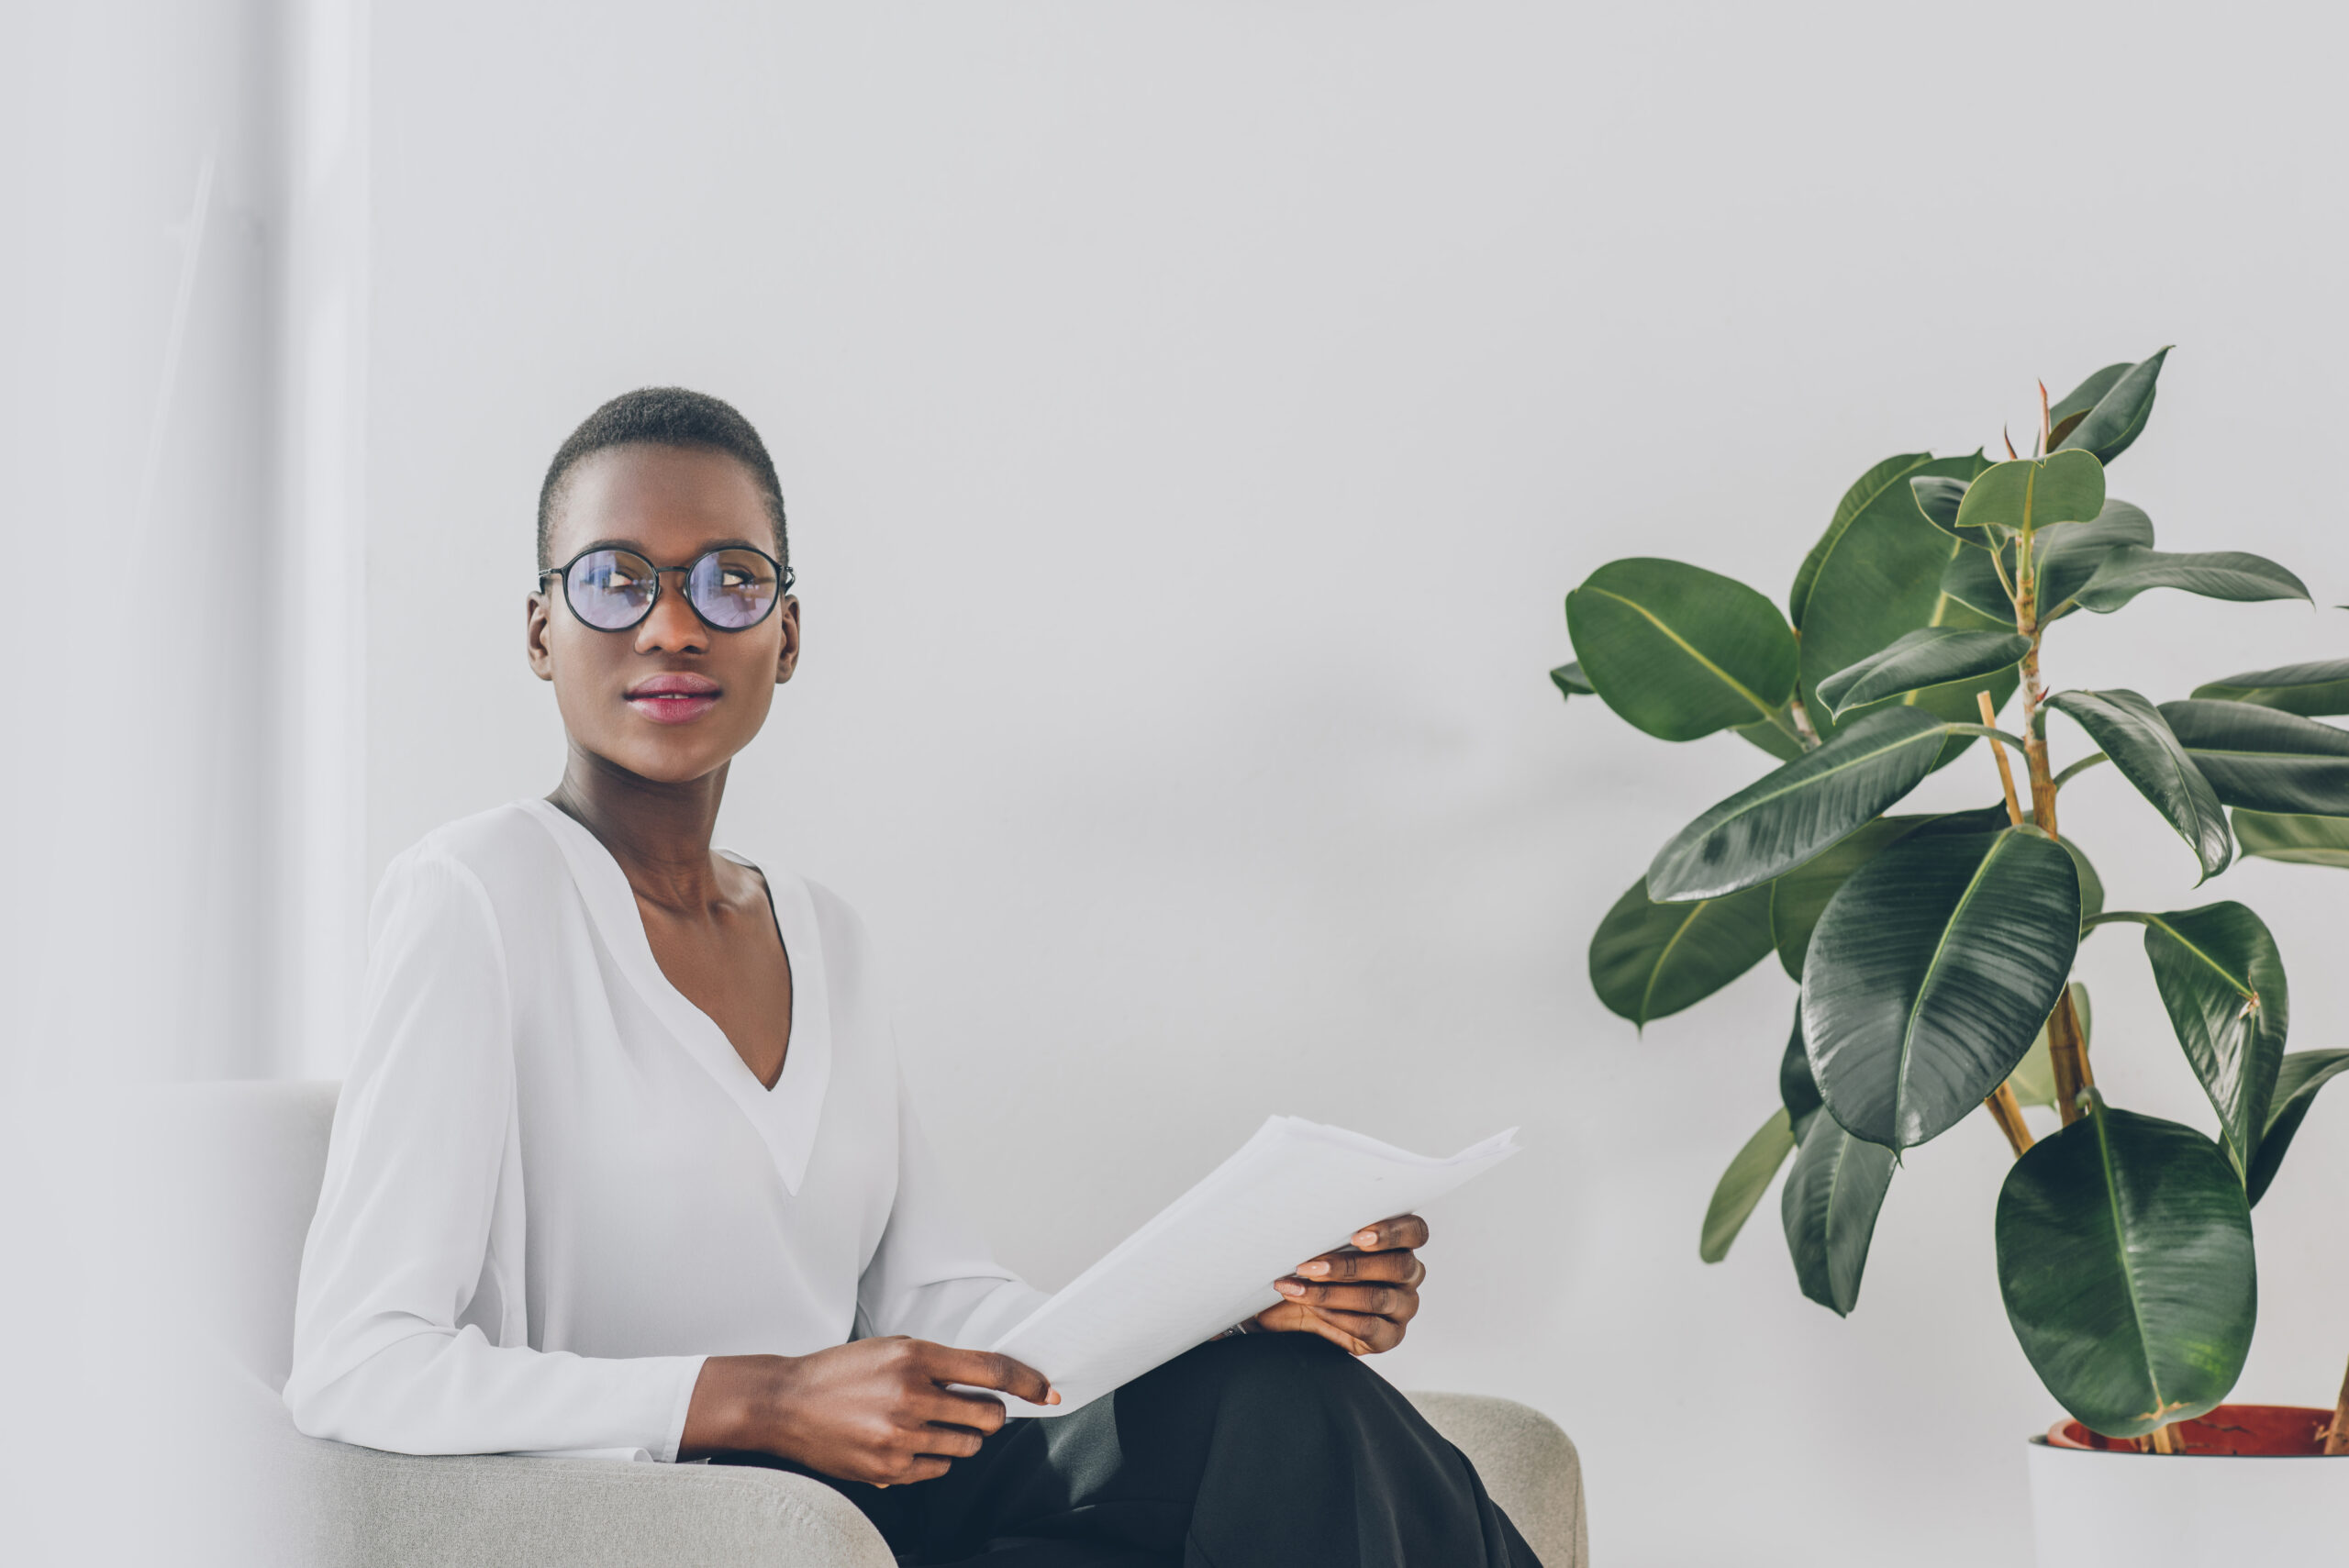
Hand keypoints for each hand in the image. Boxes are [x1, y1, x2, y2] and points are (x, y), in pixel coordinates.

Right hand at [678, 1337, 1056, 1483]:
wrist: (787, 1403)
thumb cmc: (842, 1372)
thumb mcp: (892, 1348)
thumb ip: (939, 1363)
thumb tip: (991, 1381)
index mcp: (914, 1357)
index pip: (991, 1370)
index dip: (1028, 1381)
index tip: (1048, 1391)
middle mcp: (910, 1396)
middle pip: (989, 1416)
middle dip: (991, 1414)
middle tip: (977, 1409)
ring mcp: (899, 1437)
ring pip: (966, 1447)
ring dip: (961, 1437)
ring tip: (931, 1424)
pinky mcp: (888, 1469)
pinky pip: (939, 1470)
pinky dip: (934, 1459)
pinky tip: (909, 1443)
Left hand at [1254, 1214, 1427, 1354]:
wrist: (1295, 1309)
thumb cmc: (1313, 1269)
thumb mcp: (1318, 1245)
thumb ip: (1324, 1229)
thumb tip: (1299, 1210)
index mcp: (1399, 1244)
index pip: (1415, 1231)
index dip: (1393, 1232)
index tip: (1357, 1236)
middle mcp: (1408, 1275)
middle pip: (1397, 1266)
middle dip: (1349, 1266)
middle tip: (1310, 1266)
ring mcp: (1402, 1307)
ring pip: (1378, 1298)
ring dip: (1333, 1292)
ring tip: (1299, 1288)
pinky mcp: (1389, 1336)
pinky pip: (1368, 1327)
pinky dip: (1335, 1316)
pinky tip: (1311, 1308)